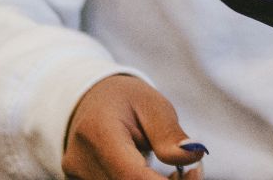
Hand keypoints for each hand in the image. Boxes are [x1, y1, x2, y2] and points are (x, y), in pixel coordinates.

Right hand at [63, 74, 208, 179]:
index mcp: (99, 133)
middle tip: (193, 173)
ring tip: (175, 173)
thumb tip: (194, 155)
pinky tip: (156, 178)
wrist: (89, 102)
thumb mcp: (152, 105)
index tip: (193, 175)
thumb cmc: (125, 100)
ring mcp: (79, 176)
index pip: (131, 175)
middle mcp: (82, 160)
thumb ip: (170, 135)